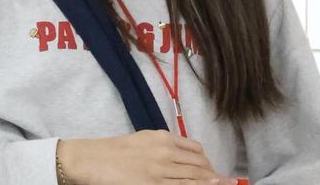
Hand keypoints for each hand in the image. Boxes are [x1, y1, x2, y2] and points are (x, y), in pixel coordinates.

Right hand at [57, 130, 239, 184]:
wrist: (93, 160)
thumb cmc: (115, 151)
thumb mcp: (143, 139)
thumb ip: (164, 144)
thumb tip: (182, 154)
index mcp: (163, 138)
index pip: (194, 149)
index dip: (206, 160)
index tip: (213, 169)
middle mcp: (165, 152)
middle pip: (198, 164)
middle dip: (214, 174)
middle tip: (226, 181)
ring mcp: (159, 171)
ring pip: (193, 178)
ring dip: (210, 182)